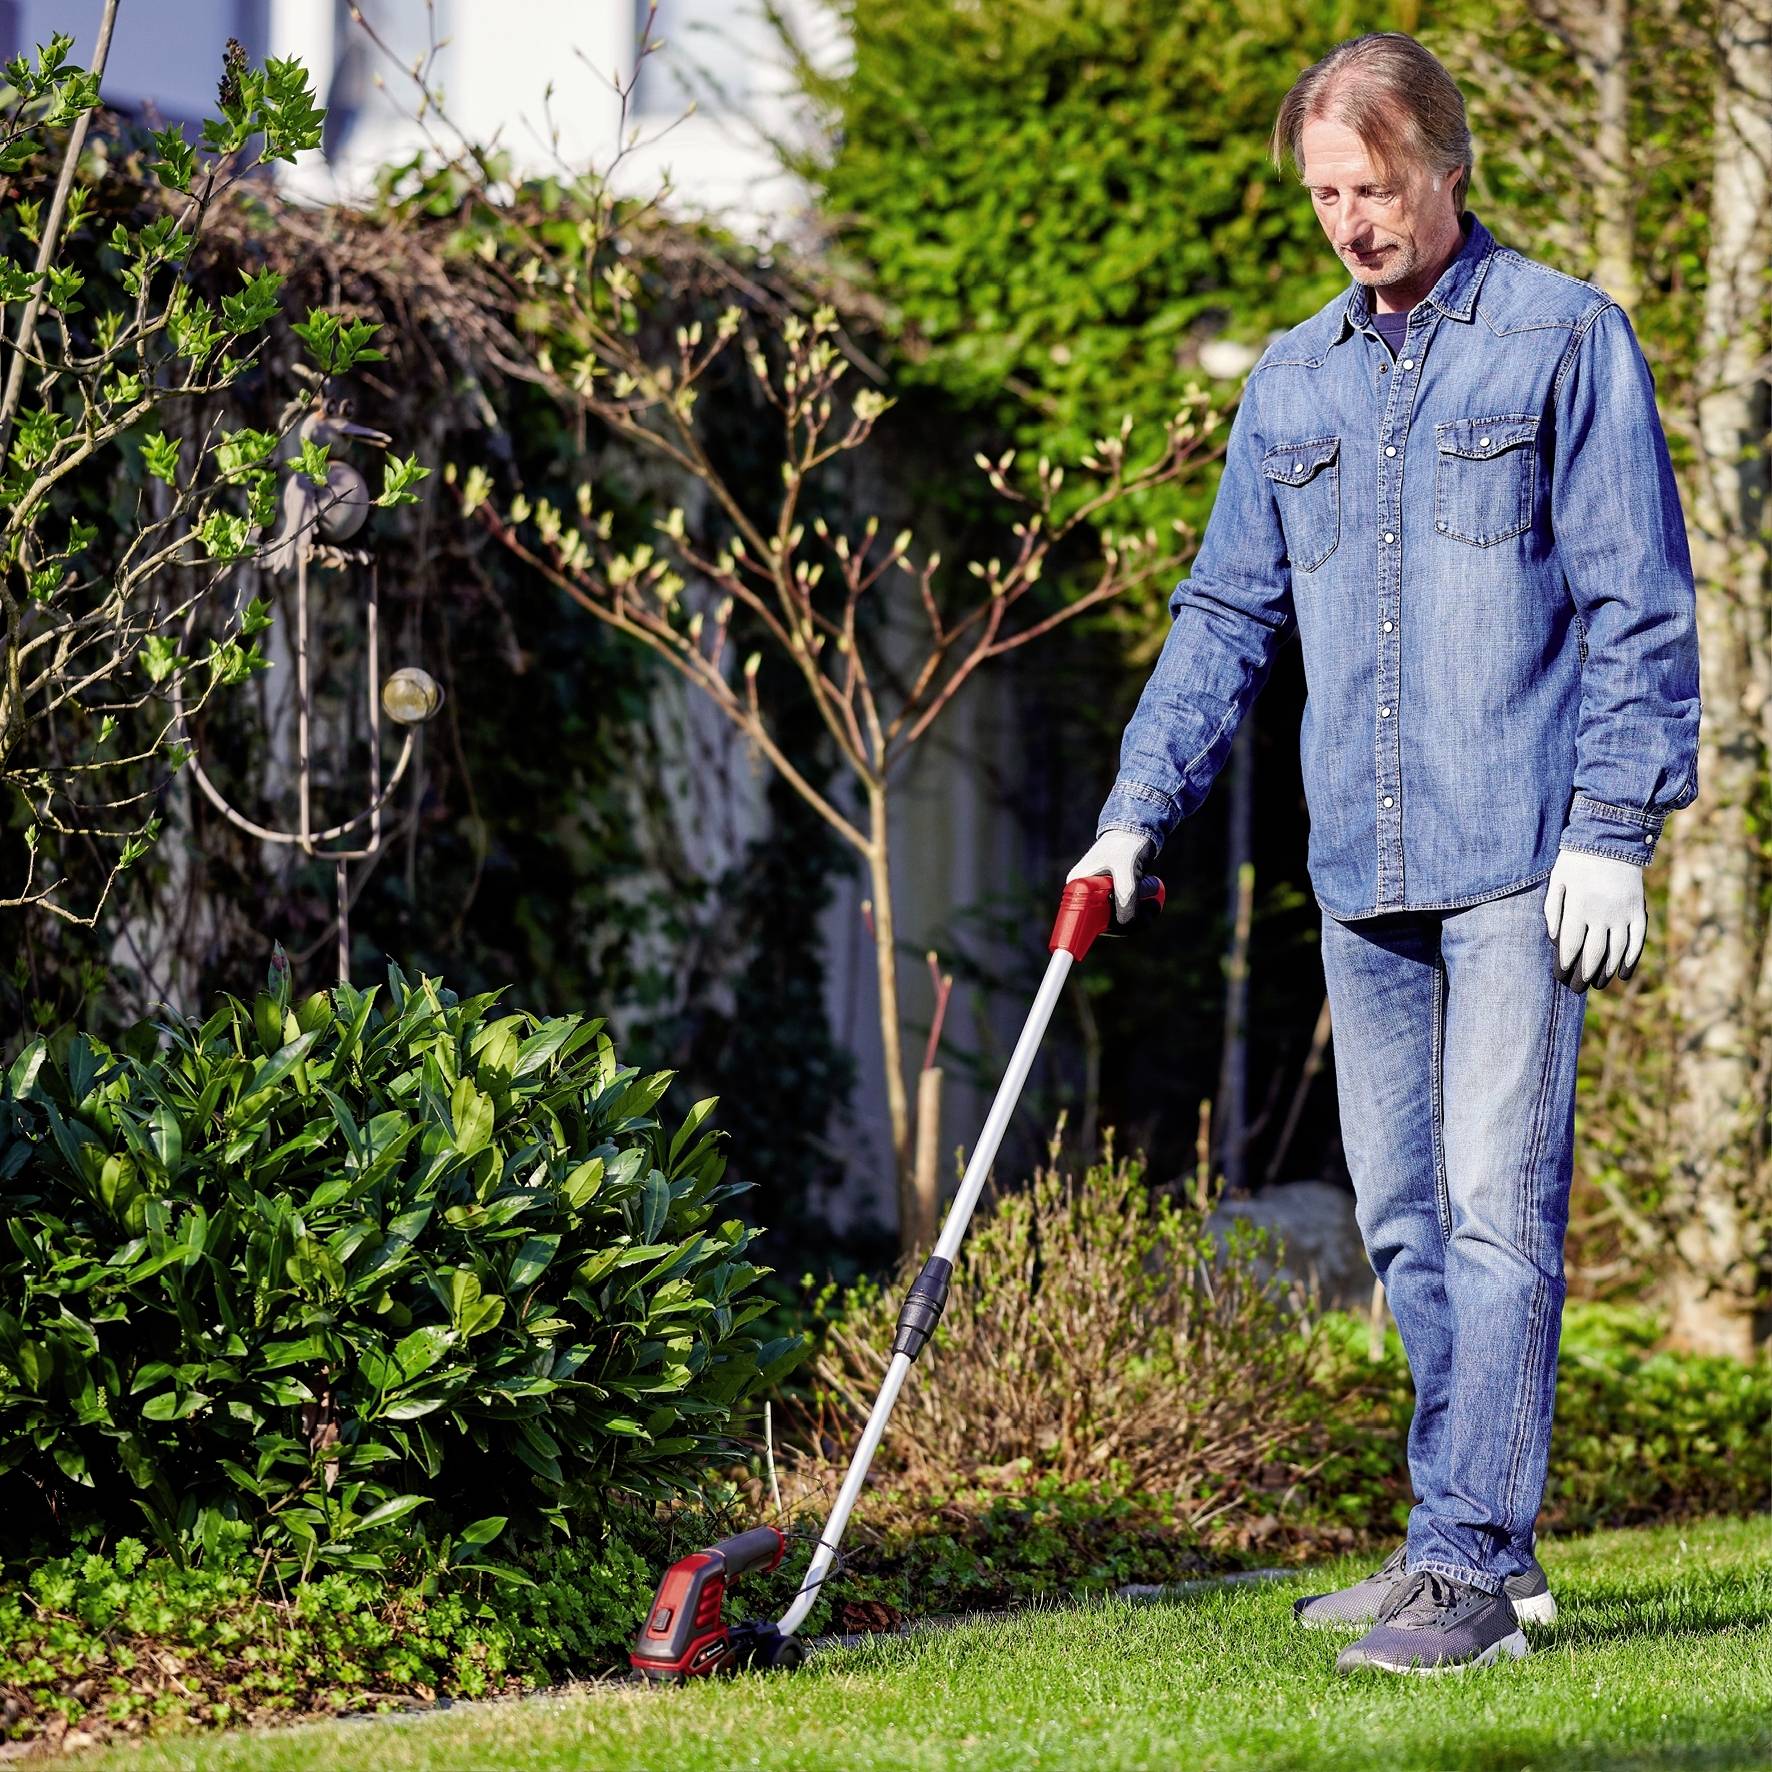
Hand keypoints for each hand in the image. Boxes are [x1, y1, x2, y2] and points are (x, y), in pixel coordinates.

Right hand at [1067, 829, 1154, 924]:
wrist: (1137, 828)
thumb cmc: (1127, 844)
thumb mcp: (1127, 869)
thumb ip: (1126, 895)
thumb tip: (1125, 923)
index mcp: (1077, 886)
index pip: (1084, 919)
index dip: (1102, 929)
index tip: (1124, 926)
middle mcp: (1084, 894)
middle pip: (1102, 923)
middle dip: (1127, 923)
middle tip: (1151, 910)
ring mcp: (1098, 896)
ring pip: (1115, 920)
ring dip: (1137, 920)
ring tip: (1155, 905)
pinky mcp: (1111, 897)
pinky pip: (1123, 913)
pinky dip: (1139, 915)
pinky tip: (1153, 905)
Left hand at [1544, 849, 1644, 989]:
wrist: (1612, 838)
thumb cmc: (1576, 860)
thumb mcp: (1556, 881)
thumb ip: (1552, 910)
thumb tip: (1554, 940)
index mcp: (1578, 906)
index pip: (1571, 945)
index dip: (1566, 964)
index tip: (1560, 977)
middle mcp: (1602, 913)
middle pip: (1593, 953)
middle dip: (1583, 974)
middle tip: (1576, 989)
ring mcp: (1623, 913)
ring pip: (1617, 950)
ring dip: (1606, 971)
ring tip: (1596, 984)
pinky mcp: (1638, 909)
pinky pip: (1638, 940)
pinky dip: (1632, 959)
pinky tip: (1624, 973)